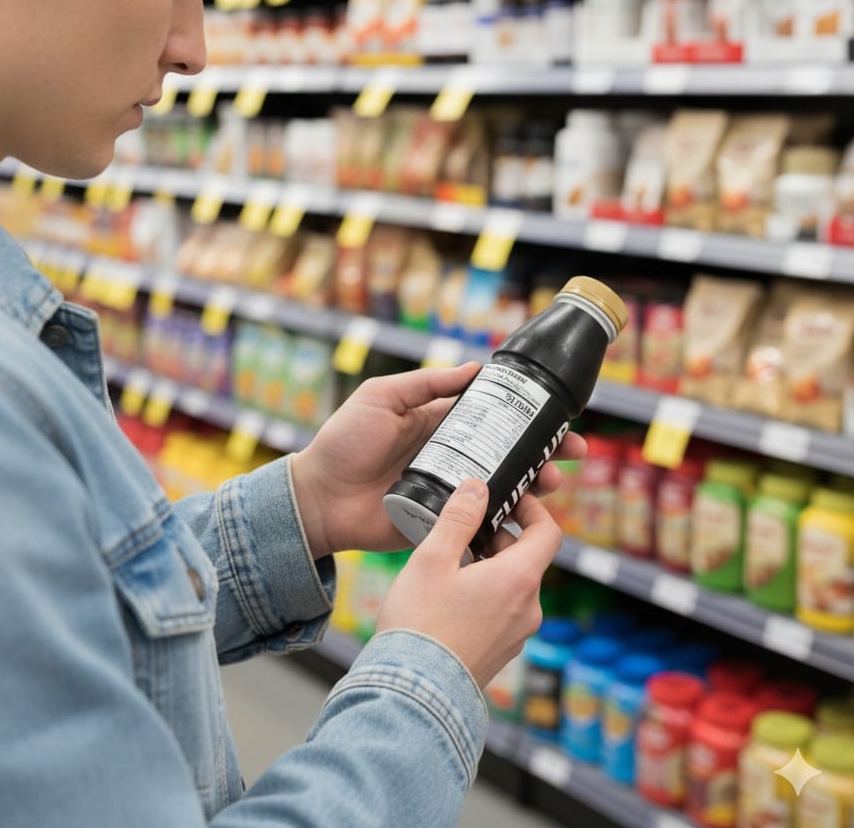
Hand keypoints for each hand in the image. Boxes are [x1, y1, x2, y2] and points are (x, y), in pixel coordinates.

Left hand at [290, 362, 583, 559]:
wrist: (318, 498)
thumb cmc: (343, 442)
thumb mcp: (380, 397)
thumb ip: (425, 383)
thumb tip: (474, 367)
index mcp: (438, 425)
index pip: (492, 417)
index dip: (525, 416)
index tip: (557, 415)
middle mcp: (450, 457)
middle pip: (508, 452)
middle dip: (545, 451)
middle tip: (573, 451)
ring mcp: (450, 492)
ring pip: (504, 486)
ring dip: (534, 482)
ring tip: (553, 481)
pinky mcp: (444, 523)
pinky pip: (483, 520)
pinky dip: (508, 517)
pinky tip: (528, 513)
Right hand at [376, 479, 561, 687]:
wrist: (413, 693)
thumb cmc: (420, 623)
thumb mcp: (432, 558)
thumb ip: (458, 518)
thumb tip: (478, 486)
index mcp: (518, 579)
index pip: (549, 532)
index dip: (533, 509)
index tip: (509, 500)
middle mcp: (528, 608)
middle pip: (528, 558)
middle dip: (499, 538)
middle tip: (463, 530)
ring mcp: (517, 634)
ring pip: (513, 585)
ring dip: (490, 567)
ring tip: (449, 565)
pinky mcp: (502, 652)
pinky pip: (502, 611)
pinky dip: (485, 594)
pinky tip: (449, 598)